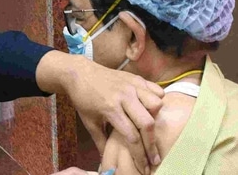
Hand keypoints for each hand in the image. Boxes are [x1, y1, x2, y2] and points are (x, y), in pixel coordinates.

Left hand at [36, 51, 163, 174]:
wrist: (79, 73)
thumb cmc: (83, 98)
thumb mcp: (89, 122)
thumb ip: (100, 141)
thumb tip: (106, 159)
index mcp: (111, 108)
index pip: (131, 136)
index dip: (139, 155)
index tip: (144, 166)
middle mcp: (124, 96)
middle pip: (147, 123)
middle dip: (152, 144)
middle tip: (154, 157)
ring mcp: (132, 85)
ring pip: (156, 104)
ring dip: (155, 117)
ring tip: (148, 126)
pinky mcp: (136, 78)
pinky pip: (156, 90)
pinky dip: (157, 100)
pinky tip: (150, 108)